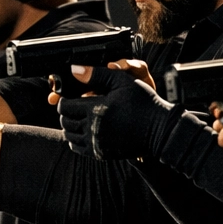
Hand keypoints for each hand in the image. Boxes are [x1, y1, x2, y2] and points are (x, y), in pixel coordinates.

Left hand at [57, 61, 175, 159]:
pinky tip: (83, 133)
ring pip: (70, 137)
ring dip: (69, 127)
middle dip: (65, 114)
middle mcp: (93, 128)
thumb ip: (96, 74)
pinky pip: (80, 149)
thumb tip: (73, 70)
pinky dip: (76, 141)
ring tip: (76, 119)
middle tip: (70, 108)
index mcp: (95, 109)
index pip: (65, 107)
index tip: (67, 98)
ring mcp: (97, 143)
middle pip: (66, 122)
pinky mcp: (102, 154)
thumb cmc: (143, 102)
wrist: (159, 129)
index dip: (63, 100)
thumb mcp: (122, 81)